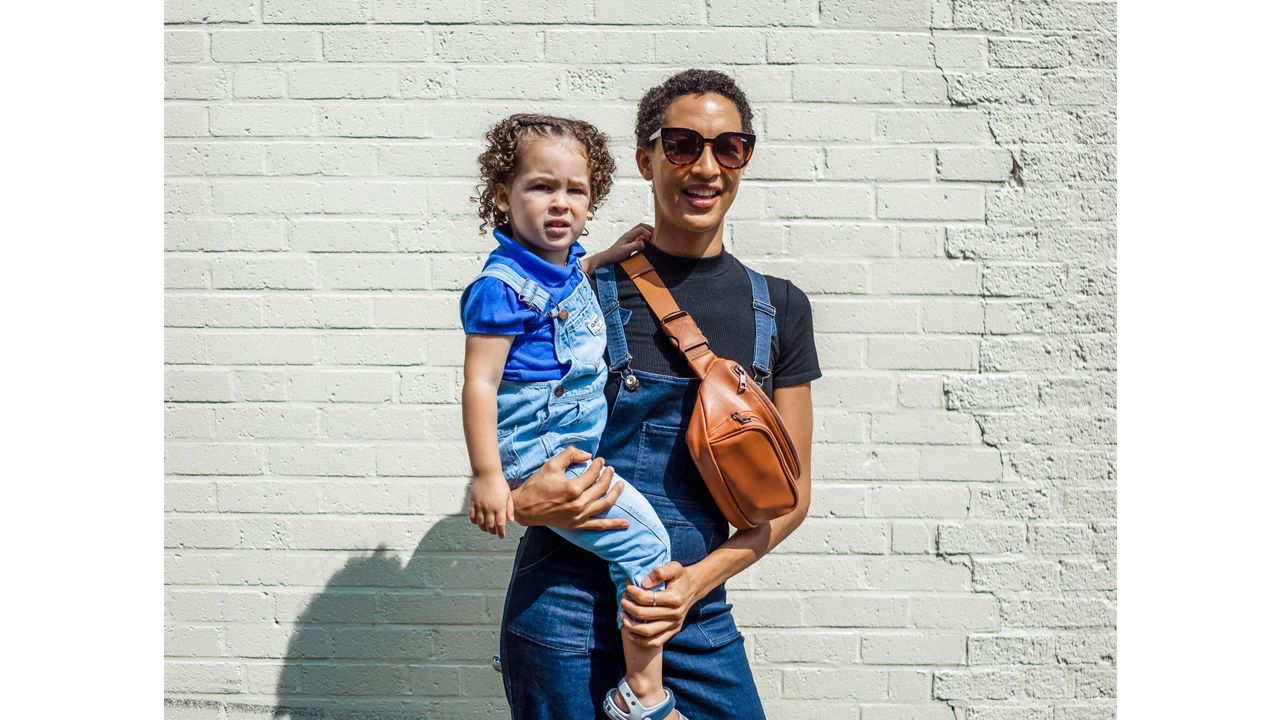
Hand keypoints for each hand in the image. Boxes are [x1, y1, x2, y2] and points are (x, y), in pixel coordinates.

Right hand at [468, 473, 513, 538]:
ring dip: (484, 528)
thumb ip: (510, 509)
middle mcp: (489, 508)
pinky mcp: (473, 503)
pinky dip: (475, 522)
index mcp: (499, 507)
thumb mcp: (508, 495)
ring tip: (487, 528)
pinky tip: (478, 522)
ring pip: (480, 523)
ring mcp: (480, 506)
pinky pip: (472, 516)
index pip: (500, 524)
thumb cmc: (499, 483)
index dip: (501, 533)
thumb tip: (511, 521)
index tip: (501, 537)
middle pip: (490, 526)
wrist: (487, 473)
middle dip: (493, 531)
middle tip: (495, 532)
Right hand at [509, 445, 629, 530]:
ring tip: (621, 485)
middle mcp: (579, 503)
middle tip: (611, 469)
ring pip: (605, 504)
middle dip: (608, 476)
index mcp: (573, 488)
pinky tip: (626, 524)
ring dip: (615, 493)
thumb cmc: (537, 485)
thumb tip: (587, 455)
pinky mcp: (578, 525)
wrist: (524, 508)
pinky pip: (599, 526)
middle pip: (601, 487)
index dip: (599, 465)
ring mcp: (579, 516)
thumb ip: (570, 455)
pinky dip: (614, 525)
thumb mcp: (551, 465)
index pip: (593, 473)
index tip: (600, 460)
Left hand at [580, 223, 650, 273]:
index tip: (651, 240)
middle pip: (641, 225)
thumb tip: (643, 243)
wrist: (608, 257)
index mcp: (628, 235)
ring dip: (647, 231)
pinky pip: (639, 235)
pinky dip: (644, 236)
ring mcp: (629, 237)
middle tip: (656, 233)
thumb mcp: (625, 251)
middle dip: (649, 228)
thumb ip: (634, 246)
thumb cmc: (615, 254)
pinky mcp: (629, 241)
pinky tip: (646, 243)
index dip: (648, 232)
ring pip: (640, 230)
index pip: (641, 228)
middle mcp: (629, 234)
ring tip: (653, 237)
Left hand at [619, 561, 707, 647]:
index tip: (628, 587)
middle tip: (623, 600)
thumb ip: (660, 572)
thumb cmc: (681, 576)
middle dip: (628, 607)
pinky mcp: (673, 631)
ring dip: (631, 625)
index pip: (646, 599)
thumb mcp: (674, 567)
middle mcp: (675, 614)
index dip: (633, 593)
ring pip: (648, 631)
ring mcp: (674, 624)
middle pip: (644, 614)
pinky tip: (630, 632)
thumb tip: (643, 583)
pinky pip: (655, 642)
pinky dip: (640, 640)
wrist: (694, 587)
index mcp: (674, 598)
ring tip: (623, 616)